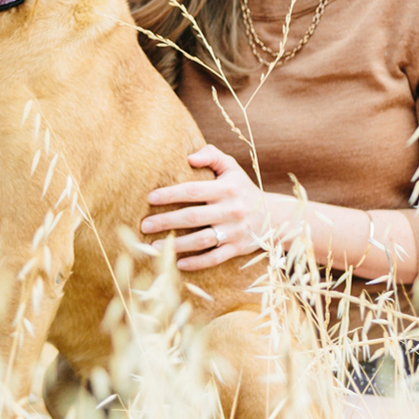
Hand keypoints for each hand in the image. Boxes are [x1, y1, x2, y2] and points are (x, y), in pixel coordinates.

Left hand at [140, 145, 275, 270]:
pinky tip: (178, 263)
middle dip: (166, 221)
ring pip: (201, 240)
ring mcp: (235, 232)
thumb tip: (188, 157)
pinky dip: (196, 262)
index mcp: (227, 189)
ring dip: (176, 244)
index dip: (170, 194)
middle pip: (193, 217)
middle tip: (144, 225)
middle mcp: (231, 210)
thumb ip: (211, 155)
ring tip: (154, 245)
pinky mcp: (237, 249)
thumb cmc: (242, 188)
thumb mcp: (231, 167)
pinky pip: (214, 258)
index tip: (150, 198)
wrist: (273, 216)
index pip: (193, 190)